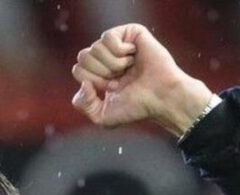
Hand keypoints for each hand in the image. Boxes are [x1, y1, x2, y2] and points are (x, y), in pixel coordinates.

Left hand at [70, 23, 215, 136]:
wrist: (161, 98)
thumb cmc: (137, 107)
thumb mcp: (101, 117)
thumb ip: (82, 104)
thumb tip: (83, 82)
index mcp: (98, 71)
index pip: (78, 69)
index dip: (94, 82)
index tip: (113, 88)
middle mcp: (106, 55)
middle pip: (83, 56)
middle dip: (102, 73)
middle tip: (121, 78)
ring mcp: (118, 42)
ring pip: (95, 47)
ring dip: (114, 64)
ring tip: (130, 68)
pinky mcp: (130, 31)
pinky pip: (108, 37)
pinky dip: (120, 51)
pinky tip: (134, 55)